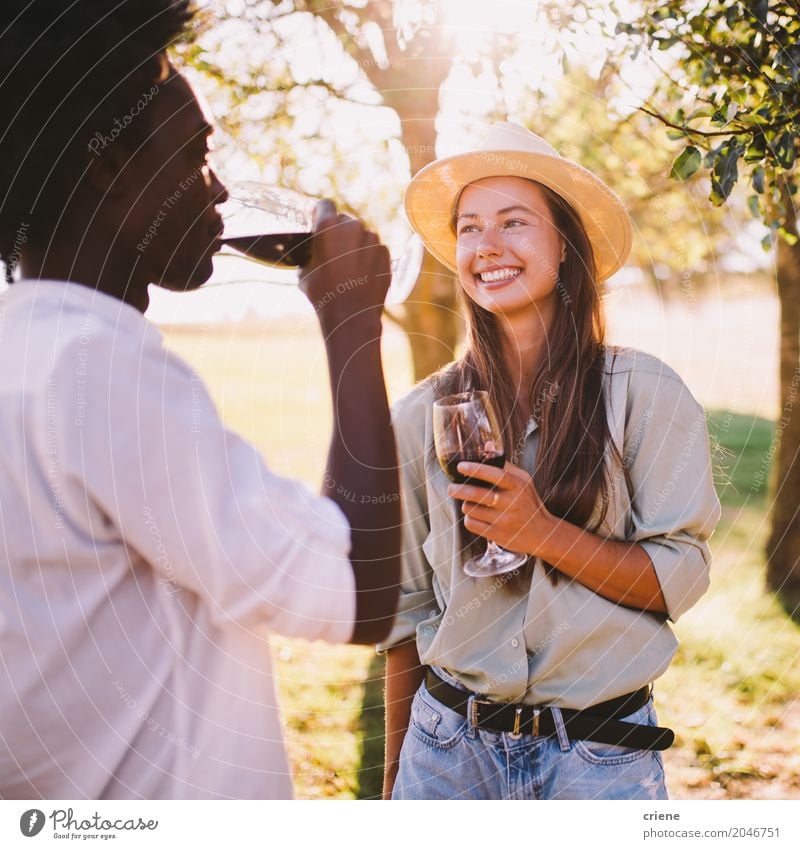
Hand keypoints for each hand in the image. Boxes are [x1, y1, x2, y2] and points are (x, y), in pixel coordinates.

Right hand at [298, 199, 390, 330]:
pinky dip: (369, 258)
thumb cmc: (323, 294)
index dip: (321, 214)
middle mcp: (352, 226)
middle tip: (334, 252)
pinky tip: (362, 275)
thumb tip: (313, 255)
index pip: (325, 205)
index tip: (319, 225)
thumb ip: (311, 255)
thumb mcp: (305, 273)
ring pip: (361, 235)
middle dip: (339, 233)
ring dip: (356, 245)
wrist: (352, 315)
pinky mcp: (385, 253)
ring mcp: (372, 239)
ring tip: (349, 268)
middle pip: (344, 220)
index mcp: (328, 226)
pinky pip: (375, 249)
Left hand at [447, 461, 556, 556]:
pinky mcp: (497, 535)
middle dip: (459, 489)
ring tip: (470, 503)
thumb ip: (505, 464)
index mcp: (517, 486)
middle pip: (478, 494)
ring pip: (471, 509)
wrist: (543, 534)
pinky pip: (472, 524)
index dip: (476, 469)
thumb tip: (487, 445)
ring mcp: (504, 520)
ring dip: (466, 505)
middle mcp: (511, 503)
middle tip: (451, 487)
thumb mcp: (523, 481)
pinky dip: (470, 519)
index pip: (496, 475)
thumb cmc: (529, 503)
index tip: (461, 466)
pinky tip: (476, 517)